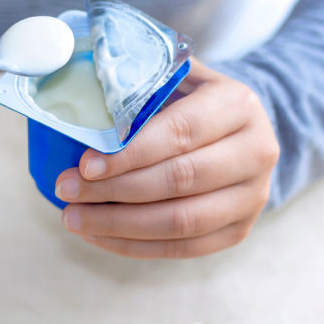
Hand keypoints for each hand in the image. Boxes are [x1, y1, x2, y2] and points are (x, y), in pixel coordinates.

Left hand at [54, 58, 278, 257]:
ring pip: (180, 221)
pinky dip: (134, 245)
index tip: (85, 164)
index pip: (180, 133)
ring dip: (118, 223)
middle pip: (179, 180)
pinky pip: (183, 247)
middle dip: (114, 189)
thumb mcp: (177, 75)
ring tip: (73, 217)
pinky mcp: (239, 230)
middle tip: (67, 190)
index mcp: (237, 104)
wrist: (239, 130)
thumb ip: (142, 79)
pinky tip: (96, 234)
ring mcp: (252, 196)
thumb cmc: (192, 100)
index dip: (130, 153)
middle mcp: (256, 151)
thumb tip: (81, 89)